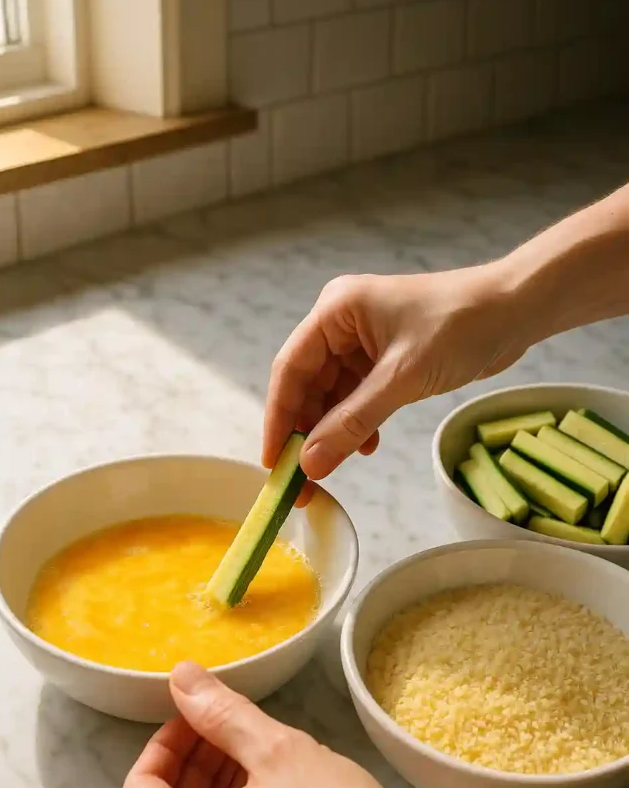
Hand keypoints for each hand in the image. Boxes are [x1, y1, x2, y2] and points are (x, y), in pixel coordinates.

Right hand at [264, 264, 529, 480]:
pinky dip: (359, 422)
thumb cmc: (461, 327)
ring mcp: (363, 339)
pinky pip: (357, 395)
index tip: (272, 462)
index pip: (290, 370)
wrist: (516, 309)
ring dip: (336, 430)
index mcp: (335, 311)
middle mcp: (341, 322)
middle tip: (304, 478)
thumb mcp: (401, 380)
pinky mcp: (385, 356)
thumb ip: (352, 423)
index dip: (278, 418)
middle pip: (308, 384)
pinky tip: (369, 444)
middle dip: (307, 431)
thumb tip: (310, 464)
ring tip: (342, 462)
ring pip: (332, 394)